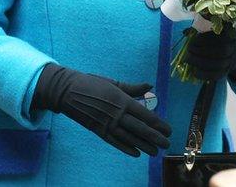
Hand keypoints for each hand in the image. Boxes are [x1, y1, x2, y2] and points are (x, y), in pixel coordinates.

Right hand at [32, 64, 170, 156]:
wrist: (68, 91)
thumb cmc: (93, 84)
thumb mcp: (114, 83)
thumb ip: (133, 88)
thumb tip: (150, 85)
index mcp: (122, 100)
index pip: (144, 115)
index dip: (158, 123)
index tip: (168, 129)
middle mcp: (116, 113)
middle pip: (139, 128)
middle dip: (154, 137)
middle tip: (166, 144)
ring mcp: (106, 123)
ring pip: (129, 137)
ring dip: (143, 145)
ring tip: (154, 152)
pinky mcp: (98, 130)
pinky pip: (114, 141)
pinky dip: (125, 147)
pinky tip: (135, 153)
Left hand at [184, 31, 235, 81]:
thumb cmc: (221, 37)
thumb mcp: (216, 30)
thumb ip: (203, 29)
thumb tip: (185, 32)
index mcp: (232, 35)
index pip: (222, 37)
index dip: (207, 39)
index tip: (193, 39)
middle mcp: (235, 48)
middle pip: (221, 51)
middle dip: (202, 51)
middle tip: (188, 50)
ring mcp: (232, 61)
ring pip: (219, 64)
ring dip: (201, 62)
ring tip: (188, 59)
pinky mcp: (227, 71)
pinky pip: (217, 75)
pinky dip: (204, 75)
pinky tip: (194, 71)